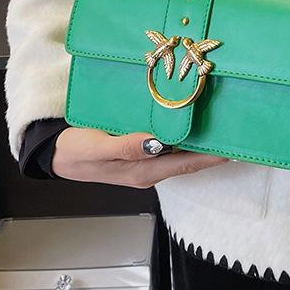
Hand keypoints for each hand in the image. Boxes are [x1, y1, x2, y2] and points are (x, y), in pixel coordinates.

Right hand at [50, 126, 227, 186]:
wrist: (54, 153)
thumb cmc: (74, 151)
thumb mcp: (97, 148)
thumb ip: (126, 147)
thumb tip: (156, 143)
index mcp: (143, 170)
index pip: (186, 164)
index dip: (211, 157)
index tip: (235, 146)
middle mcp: (149, 168)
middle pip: (187, 160)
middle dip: (211, 147)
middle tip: (234, 127)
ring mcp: (144, 160)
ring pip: (178, 152)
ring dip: (198, 140)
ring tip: (219, 121)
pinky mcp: (137, 150)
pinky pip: (166, 144)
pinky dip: (180, 134)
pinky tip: (187, 119)